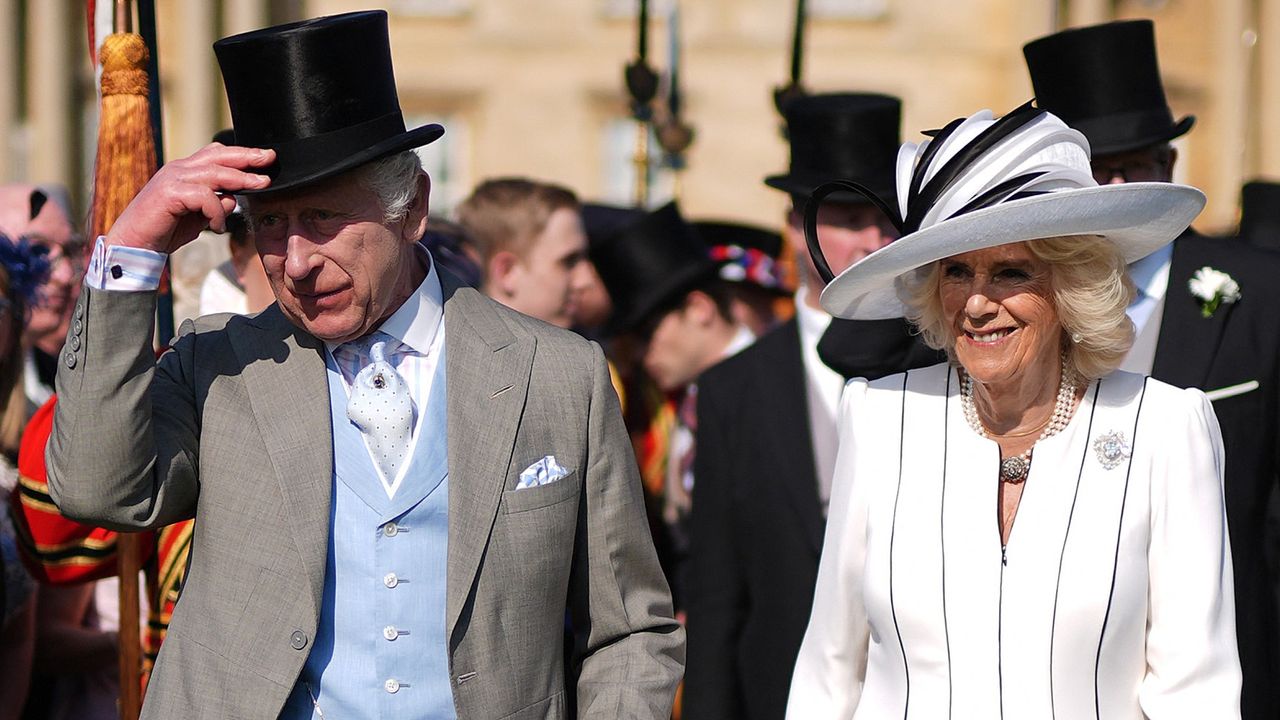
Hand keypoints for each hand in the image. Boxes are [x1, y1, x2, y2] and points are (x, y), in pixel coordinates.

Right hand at [105, 143, 274, 253]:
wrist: (135, 245)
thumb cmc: (165, 230)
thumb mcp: (198, 217)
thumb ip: (216, 206)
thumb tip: (235, 199)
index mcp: (185, 172)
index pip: (215, 155)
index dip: (241, 154)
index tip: (265, 158)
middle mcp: (178, 170)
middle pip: (218, 155)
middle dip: (247, 156)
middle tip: (270, 158)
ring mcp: (172, 179)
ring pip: (214, 173)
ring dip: (242, 179)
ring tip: (263, 185)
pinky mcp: (169, 193)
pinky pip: (204, 196)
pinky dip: (217, 211)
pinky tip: (218, 227)